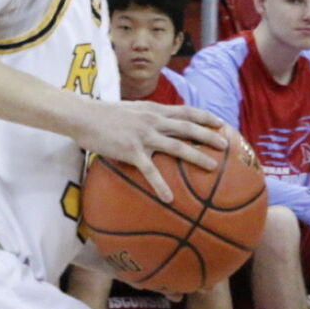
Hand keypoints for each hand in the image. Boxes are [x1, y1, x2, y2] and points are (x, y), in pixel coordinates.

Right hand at [71, 101, 226, 202]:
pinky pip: (150, 171)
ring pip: (177, 146)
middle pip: (188, 127)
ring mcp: (144, 136)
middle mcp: (153, 120)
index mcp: (154, 110)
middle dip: (210, 136)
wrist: (83, 116)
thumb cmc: (104, 114)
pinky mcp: (131, 151)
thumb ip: (147, 116)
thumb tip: (158, 123)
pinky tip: (169, 199)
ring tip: (213, 167)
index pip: (186, 111)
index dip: (205, 117)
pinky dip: (161, 185)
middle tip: (225, 145)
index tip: (221, 123)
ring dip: (197, 157)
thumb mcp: (131, 109)